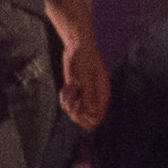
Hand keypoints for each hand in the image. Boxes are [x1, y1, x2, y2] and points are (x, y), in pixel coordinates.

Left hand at [55, 14, 112, 132]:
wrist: (77, 47)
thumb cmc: (84, 59)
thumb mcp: (84, 77)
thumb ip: (88, 95)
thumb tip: (91, 113)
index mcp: (102, 95)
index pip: (96, 118)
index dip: (85, 117)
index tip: (79, 104)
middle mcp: (94, 98)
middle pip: (83, 120)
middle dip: (74, 111)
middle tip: (72, 97)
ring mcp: (85, 96)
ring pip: (74, 113)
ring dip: (67, 103)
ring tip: (70, 87)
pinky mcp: (76, 93)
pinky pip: (68, 105)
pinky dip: (64, 98)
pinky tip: (66, 87)